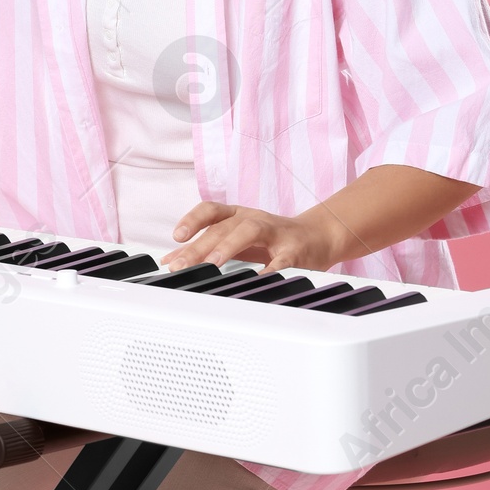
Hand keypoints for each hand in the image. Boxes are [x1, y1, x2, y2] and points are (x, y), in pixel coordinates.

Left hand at [167, 201, 343, 274]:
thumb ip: (205, 247)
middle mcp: (254, 219)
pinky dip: (270, 269)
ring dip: (229, 245)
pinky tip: (259, 279)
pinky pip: (282, 258)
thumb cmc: (272, 239)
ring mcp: (275, 232)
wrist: (318, 236)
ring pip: (249, 230)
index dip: (192, 220)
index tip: (176, 238)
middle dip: (200, 245)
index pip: (211, 210)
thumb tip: (171, 258)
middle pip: (224, 226)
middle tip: (181, 265)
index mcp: (238, 216)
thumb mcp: (236, 238)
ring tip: (212, 263)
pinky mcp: (294, 249)